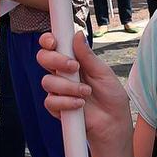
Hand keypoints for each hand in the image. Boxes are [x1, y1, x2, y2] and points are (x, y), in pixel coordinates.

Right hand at [37, 30, 132, 146]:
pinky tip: (80, 104)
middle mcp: (62, 73)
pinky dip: (66, 102)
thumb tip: (78, 35)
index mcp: (73, 60)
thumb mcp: (103, 72)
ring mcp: (58, 90)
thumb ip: (88, 56)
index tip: (53, 42)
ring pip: (47, 81)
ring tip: (86, 92)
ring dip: (68, 86)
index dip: (48, 40)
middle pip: (43, 58)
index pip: (53, 45)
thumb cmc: (110, 95)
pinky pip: (50, 101)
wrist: (113, 121)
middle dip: (56, 60)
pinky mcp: (56, 107)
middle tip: (74, 66)